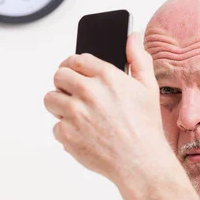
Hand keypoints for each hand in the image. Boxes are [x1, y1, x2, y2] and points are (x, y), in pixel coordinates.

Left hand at [44, 33, 169, 184]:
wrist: (140, 163)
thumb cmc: (146, 127)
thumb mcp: (148, 88)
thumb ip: (138, 58)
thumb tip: (132, 36)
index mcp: (106, 76)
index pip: (76, 59)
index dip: (74, 66)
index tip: (75, 72)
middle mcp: (88, 91)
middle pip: (58, 76)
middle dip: (64, 83)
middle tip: (74, 94)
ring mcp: (74, 114)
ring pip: (50, 99)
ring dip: (60, 105)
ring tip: (76, 114)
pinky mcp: (66, 134)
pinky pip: (55, 127)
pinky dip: (66, 132)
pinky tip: (84, 134)